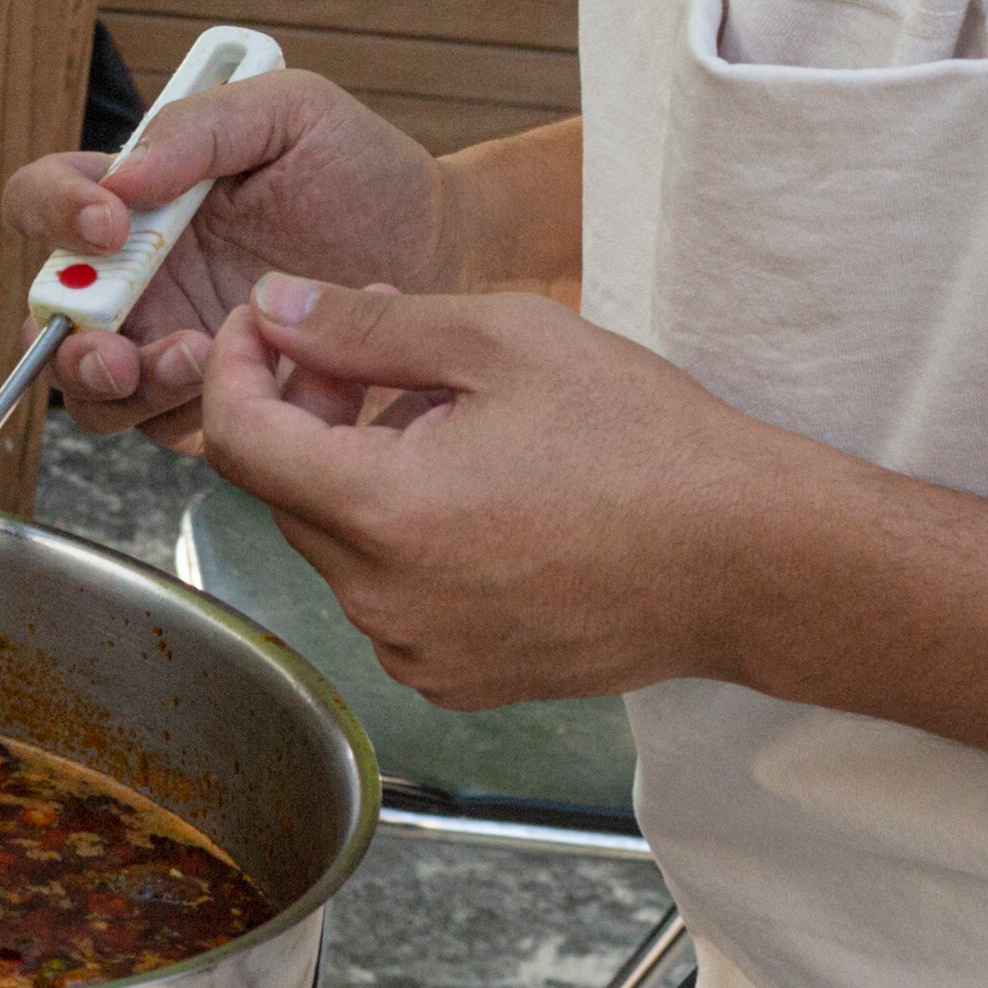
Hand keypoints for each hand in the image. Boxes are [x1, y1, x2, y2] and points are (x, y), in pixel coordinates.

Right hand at [2, 72, 446, 435]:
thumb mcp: (292, 112)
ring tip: (194, 356)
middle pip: (47, 317)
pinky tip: (251, 384)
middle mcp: (138, 276)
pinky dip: (190, 413)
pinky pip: (167, 428)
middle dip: (67, 336)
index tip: (111, 218)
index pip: (44, 198)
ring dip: (125, 384)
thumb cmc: (364, 172)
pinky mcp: (214, 404)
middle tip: (115, 343)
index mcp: (137, 197)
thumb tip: (122, 177)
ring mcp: (168, 344)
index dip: (56, 209)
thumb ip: (202, 127)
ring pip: (95, 390)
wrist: (446, 252)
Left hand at [194, 274, 829, 705]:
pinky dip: (403, 535)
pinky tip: (474, 486)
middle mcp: (383, 602)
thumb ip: (367, 329)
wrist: (750, 561)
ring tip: (445, 410)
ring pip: (338, 544)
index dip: (237, 365)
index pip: (238, 437)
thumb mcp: (504, 341)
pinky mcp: (459, 678)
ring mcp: (420, 651)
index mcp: (382, 514)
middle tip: (373, 344)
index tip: (267, 324)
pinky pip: (390, 595)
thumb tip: (275, 309)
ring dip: (360, 470)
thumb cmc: (646, 444)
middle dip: (309, 409)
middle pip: (286, 491)